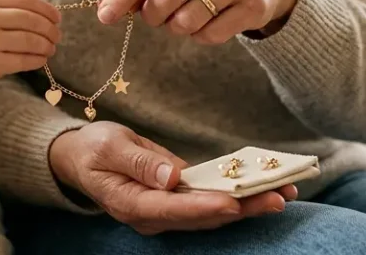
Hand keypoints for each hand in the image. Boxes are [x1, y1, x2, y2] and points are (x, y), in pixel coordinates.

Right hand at [0, 0, 60, 109]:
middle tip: (57, 36)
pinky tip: (40, 60)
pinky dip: (37, 60)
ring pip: (31, 40)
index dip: (46, 9)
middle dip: (50, 29)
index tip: (57, 17)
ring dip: (46, 45)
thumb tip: (38, 14)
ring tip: (50, 49)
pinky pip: (25, 60)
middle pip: (31, 20)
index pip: (24, 0)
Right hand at [49, 122, 296, 234]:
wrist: (80, 158)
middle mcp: (153, 216)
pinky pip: (210, 202)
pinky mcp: (176, 201)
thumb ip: (140, 163)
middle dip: (242, 209)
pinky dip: (238, 196)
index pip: (174, 210)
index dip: (206, 207)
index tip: (234, 203)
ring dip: (249, 205)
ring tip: (285, 192)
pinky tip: (264, 187)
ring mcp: (166, 212)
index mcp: (132, 204)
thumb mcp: (110, 146)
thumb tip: (172, 178)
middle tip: (278, 198)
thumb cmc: (93, 149)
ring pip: (212, 214)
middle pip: (202, 217)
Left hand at [96, 0, 297, 44]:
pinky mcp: (253, 5)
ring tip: (187, 15)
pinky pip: (210, 35)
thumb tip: (103, 2)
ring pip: (186, 21)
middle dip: (152, 16)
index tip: (104, 16)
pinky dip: (201, 36)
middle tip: (156, 17)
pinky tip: (210, 22)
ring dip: (177, 27)